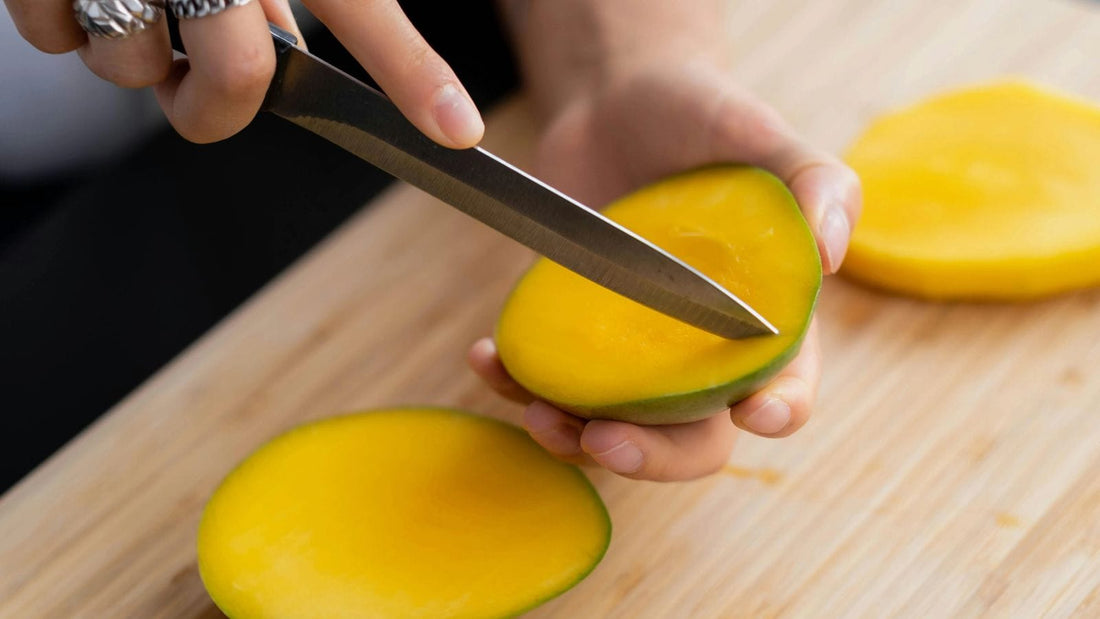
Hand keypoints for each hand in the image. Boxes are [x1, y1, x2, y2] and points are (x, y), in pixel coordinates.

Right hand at [4, 0, 482, 145]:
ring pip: (131, 66)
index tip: (458, 132)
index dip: (411, 74)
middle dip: (218, 101)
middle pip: (235, 76)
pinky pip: (53, 36)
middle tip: (201, 73)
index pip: (358, 8)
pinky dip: (62, 23)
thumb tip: (280, 43)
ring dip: (133, 55)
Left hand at [470, 48, 859, 480]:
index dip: (779, 410)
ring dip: (575, 439)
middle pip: (693, 438)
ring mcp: (631, 350)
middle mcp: (697, 351)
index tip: (756, 412)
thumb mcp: (758, 132)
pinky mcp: (574, 333)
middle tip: (608, 440)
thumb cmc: (699, 116)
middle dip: (654, 456)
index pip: (786, 385)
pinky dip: (516, 383)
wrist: (613, 101)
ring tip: (537, 413)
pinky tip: (488, 359)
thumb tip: (832, 251)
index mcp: (762, 320)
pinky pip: (549, 380)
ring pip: (615, 426)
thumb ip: (813, 179)